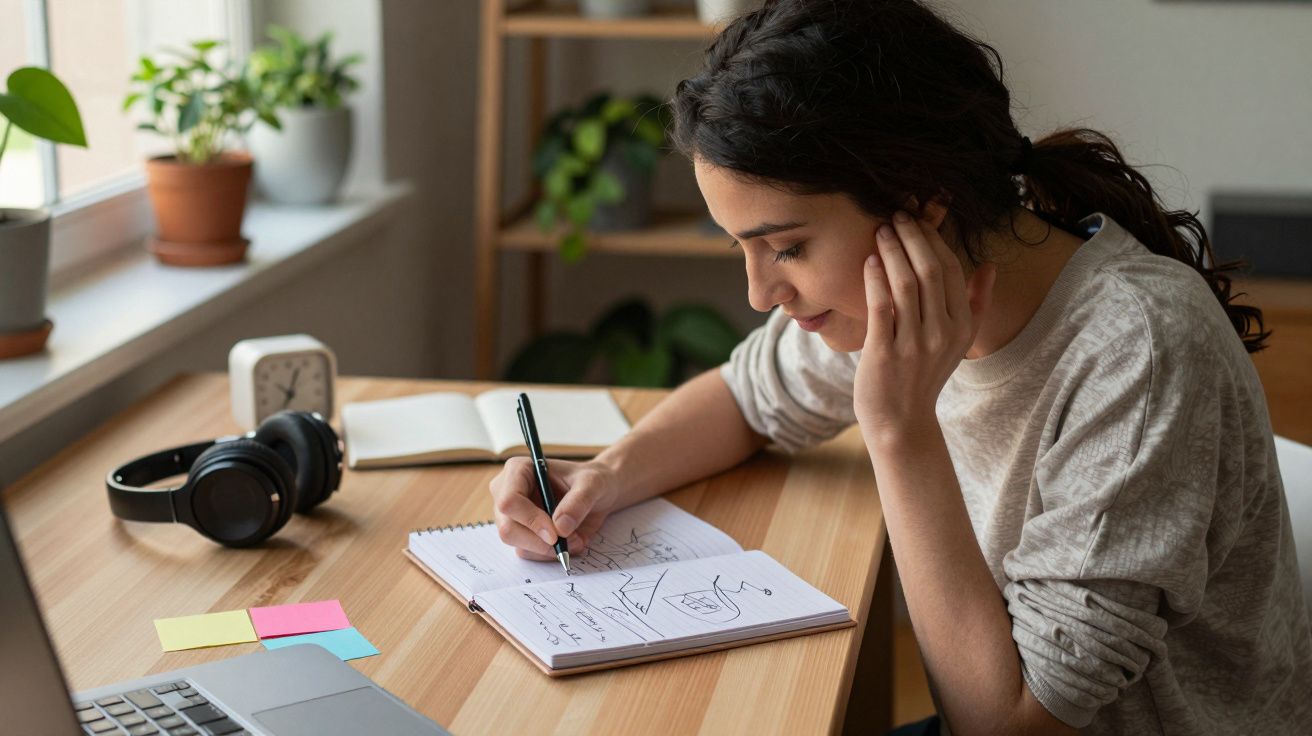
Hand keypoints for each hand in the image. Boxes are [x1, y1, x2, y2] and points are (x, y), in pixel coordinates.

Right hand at [488, 457, 620, 560]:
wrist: (598, 494)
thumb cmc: (591, 481)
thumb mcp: (592, 484)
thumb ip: (578, 502)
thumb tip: (560, 528)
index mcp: (519, 470)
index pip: (509, 501)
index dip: (530, 520)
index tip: (555, 533)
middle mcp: (507, 493)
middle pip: (508, 528)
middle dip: (539, 541)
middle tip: (568, 542)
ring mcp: (512, 516)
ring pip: (517, 544)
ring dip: (548, 549)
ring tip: (576, 538)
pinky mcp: (521, 533)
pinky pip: (528, 553)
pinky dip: (550, 553)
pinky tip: (569, 542)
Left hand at [853, 209, 995, 434]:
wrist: (901, 422)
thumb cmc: (925, 375)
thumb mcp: (959, 342)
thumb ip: (976, 303)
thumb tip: (989, 265)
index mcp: (962, 327)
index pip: (952, 270)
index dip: (934, 240)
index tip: (917, 220)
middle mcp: (942, 333)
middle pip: (930, 271)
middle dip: (913, 237)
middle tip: (895, 216)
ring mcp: (914, 345)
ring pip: (906, 285)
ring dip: (893, 252)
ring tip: (880, 231)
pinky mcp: (885, 353)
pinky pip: (881, 307)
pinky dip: (876, 280)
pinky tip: (869, 261)